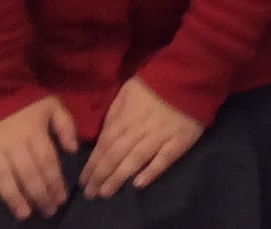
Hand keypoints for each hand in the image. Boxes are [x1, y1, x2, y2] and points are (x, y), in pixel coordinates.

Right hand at [0, 94, 76, 219]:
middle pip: (28, 174)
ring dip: (14, 198)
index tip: (61, 199)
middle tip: (48, 211)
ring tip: (24, 213)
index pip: (47, 163)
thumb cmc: (25, 100)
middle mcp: (13, 144)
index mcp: (34, 133)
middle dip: (40, 195)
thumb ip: (66, 126)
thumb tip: (73, 150)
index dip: (55, 183)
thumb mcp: (52, 105)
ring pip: (4, 178)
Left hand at [79, 77, 201, 199]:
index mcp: (125, 117)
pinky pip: (164, 159)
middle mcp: (139, 129)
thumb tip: (102, 138)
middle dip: (100, 176)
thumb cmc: (154, 84)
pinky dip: (151, 171)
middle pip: (115, 155)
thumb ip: (114, 115)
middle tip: (90, 194)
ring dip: (118, 177)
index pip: (104, 145)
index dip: (92, 164)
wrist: (188, 75)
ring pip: (135, 159)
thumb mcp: (126, 92)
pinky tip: (138, 185)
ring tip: (105, 193)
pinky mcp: (179, 140)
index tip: (82, 182)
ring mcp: (160, 136)